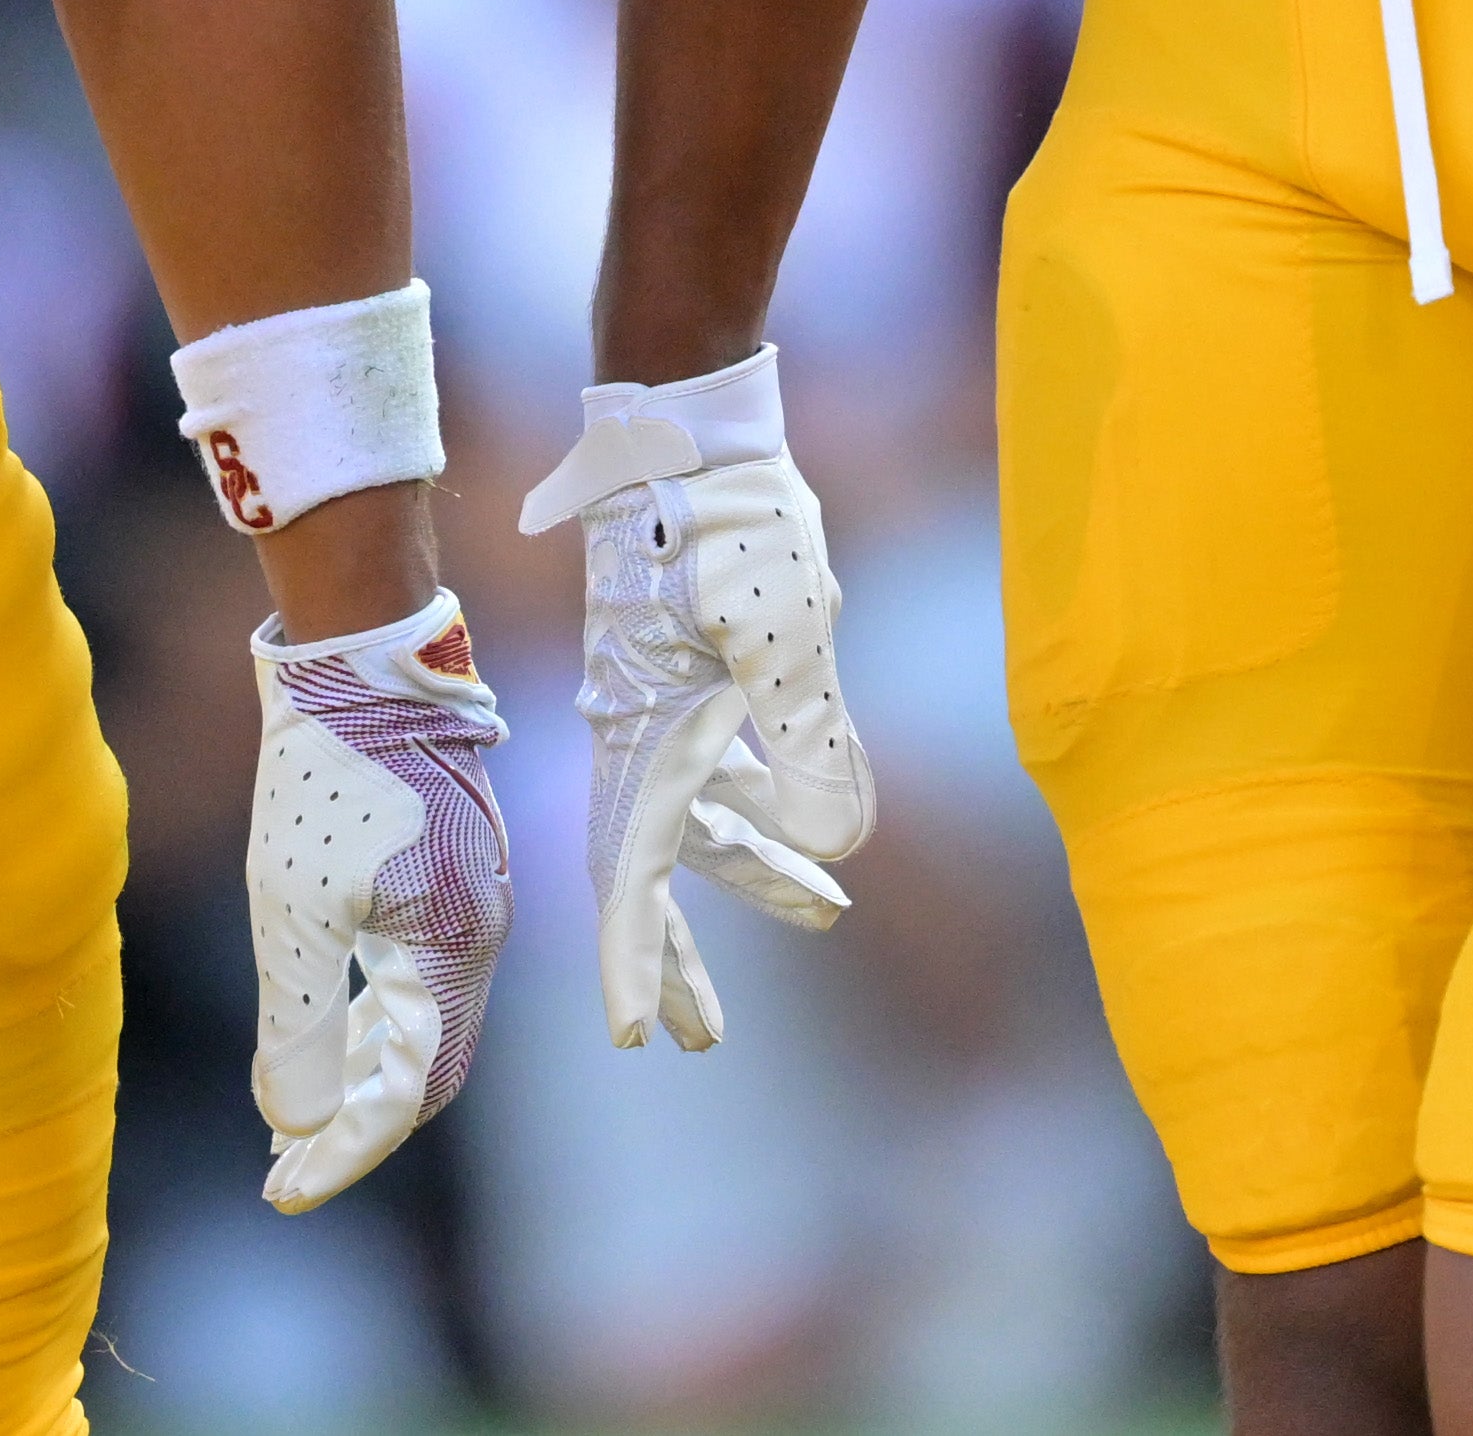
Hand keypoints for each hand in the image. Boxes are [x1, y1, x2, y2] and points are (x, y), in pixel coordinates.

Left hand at [248, 594, 509, 1210]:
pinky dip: (368, 1020)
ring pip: (420, 1023)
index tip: (282, 1190)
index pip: (409, 1091)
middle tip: (279, 1168)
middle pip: (424, 1068)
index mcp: (456, 950)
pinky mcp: (446, 874)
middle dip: (351, 1125)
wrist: (365, 660)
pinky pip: (415, 977)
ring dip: (356, 1076)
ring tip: (288, 1116)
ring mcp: (469, 901)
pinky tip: (322, 1028)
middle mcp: (479, 934)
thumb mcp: (295, 909)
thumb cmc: (328, 777)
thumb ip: (299, 1024)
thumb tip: (294, 1123)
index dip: (345, 1149)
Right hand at [520, 347, 874, 1049]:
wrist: (688, 433)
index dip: (639, 959)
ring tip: (825, 911)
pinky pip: (713, 763)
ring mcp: (655, 699)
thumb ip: (809, 739)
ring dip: (747, 871)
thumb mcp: (784, 634)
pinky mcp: (682, 670)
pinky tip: (805, 819)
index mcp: (647, 732)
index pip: (635, 874)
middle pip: (650, 868)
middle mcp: (636, 728)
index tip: (640, 1037)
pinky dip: (753, 801)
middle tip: (700, 1039)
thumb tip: (837, 847)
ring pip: (693, 816)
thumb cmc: (730, 526)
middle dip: (680, 953)